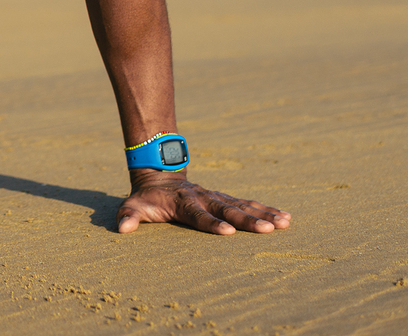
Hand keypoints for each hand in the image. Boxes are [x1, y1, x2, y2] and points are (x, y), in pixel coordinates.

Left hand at [117, 170, 290, 235]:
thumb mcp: (134, 205)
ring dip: (264, 214)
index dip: (211, 223)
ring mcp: (217, 197)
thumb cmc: (147, 197)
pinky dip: (267, 210)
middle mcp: (204, 198)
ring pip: (244, 205)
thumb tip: (122, 229)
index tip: (227, 233)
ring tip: (285, 223)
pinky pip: (249, 204)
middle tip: (267, 230)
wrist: (159, 174)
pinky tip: (285, 218)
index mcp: (183, 202)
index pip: (198, 215)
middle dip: (247, 220)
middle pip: (228, 210)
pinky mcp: (226, 199)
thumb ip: (129, 216)